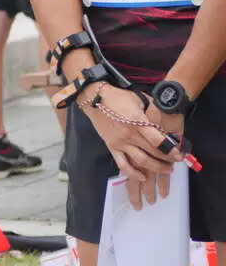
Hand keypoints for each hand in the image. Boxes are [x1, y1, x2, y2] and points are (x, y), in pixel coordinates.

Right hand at [81, 84, 180, 209]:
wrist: (94, 98)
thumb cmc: (118, 97)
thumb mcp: (139, 100)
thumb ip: (150, 113)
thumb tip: (164, 125)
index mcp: (137, 122)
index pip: (158, 141)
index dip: (171, 150)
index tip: (180, 154)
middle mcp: (129, 135)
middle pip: (153, 152)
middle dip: (168, 159)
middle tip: (176, 161)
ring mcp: (120, 143)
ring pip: (141, 161)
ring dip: (156, 168)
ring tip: (167, 170)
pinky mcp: (112, 147)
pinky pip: (123, 164)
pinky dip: (133, 173)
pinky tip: (143, 177)